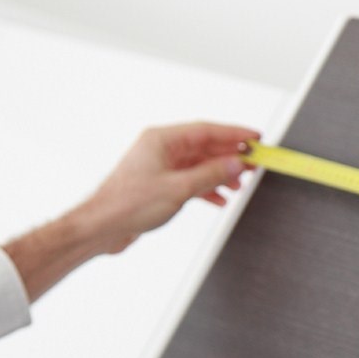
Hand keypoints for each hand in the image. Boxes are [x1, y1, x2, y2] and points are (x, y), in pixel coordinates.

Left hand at [79, 122, 259, 252]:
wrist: (102, 227)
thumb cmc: (127, 204)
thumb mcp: (178, 189)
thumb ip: (211, 175)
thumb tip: (236, 164)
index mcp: (162, 140)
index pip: (207, 130)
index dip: (234, 133)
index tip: (255, 137)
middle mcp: (162, 149)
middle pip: (205, 147)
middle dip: (231, 156)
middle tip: (254, 162)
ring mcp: (161, 167)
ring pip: (200, 165)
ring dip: (221, 174)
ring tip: (239, 184)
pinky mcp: (161, 184)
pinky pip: (192, 180)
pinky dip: (208, 188)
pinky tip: (219, 199)